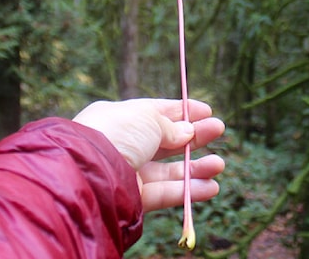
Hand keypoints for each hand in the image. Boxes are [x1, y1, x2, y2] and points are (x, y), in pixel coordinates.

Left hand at [73, 98, 225, 211]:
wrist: (89, 170)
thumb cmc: (117, 133)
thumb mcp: (147, 118)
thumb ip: (171, 126)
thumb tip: (187, 132)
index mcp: (120, 118)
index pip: (155, 113)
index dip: (181, 111)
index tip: (206, 110)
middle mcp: (124, 145)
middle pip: (165, 141)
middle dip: (194, 137)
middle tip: (219, 130)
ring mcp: (128, 172)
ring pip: (168, 171)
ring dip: (195, 168)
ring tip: (219, 164)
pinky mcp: (133, 198)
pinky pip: (165, 193)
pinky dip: (188, 191)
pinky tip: (211, 187)